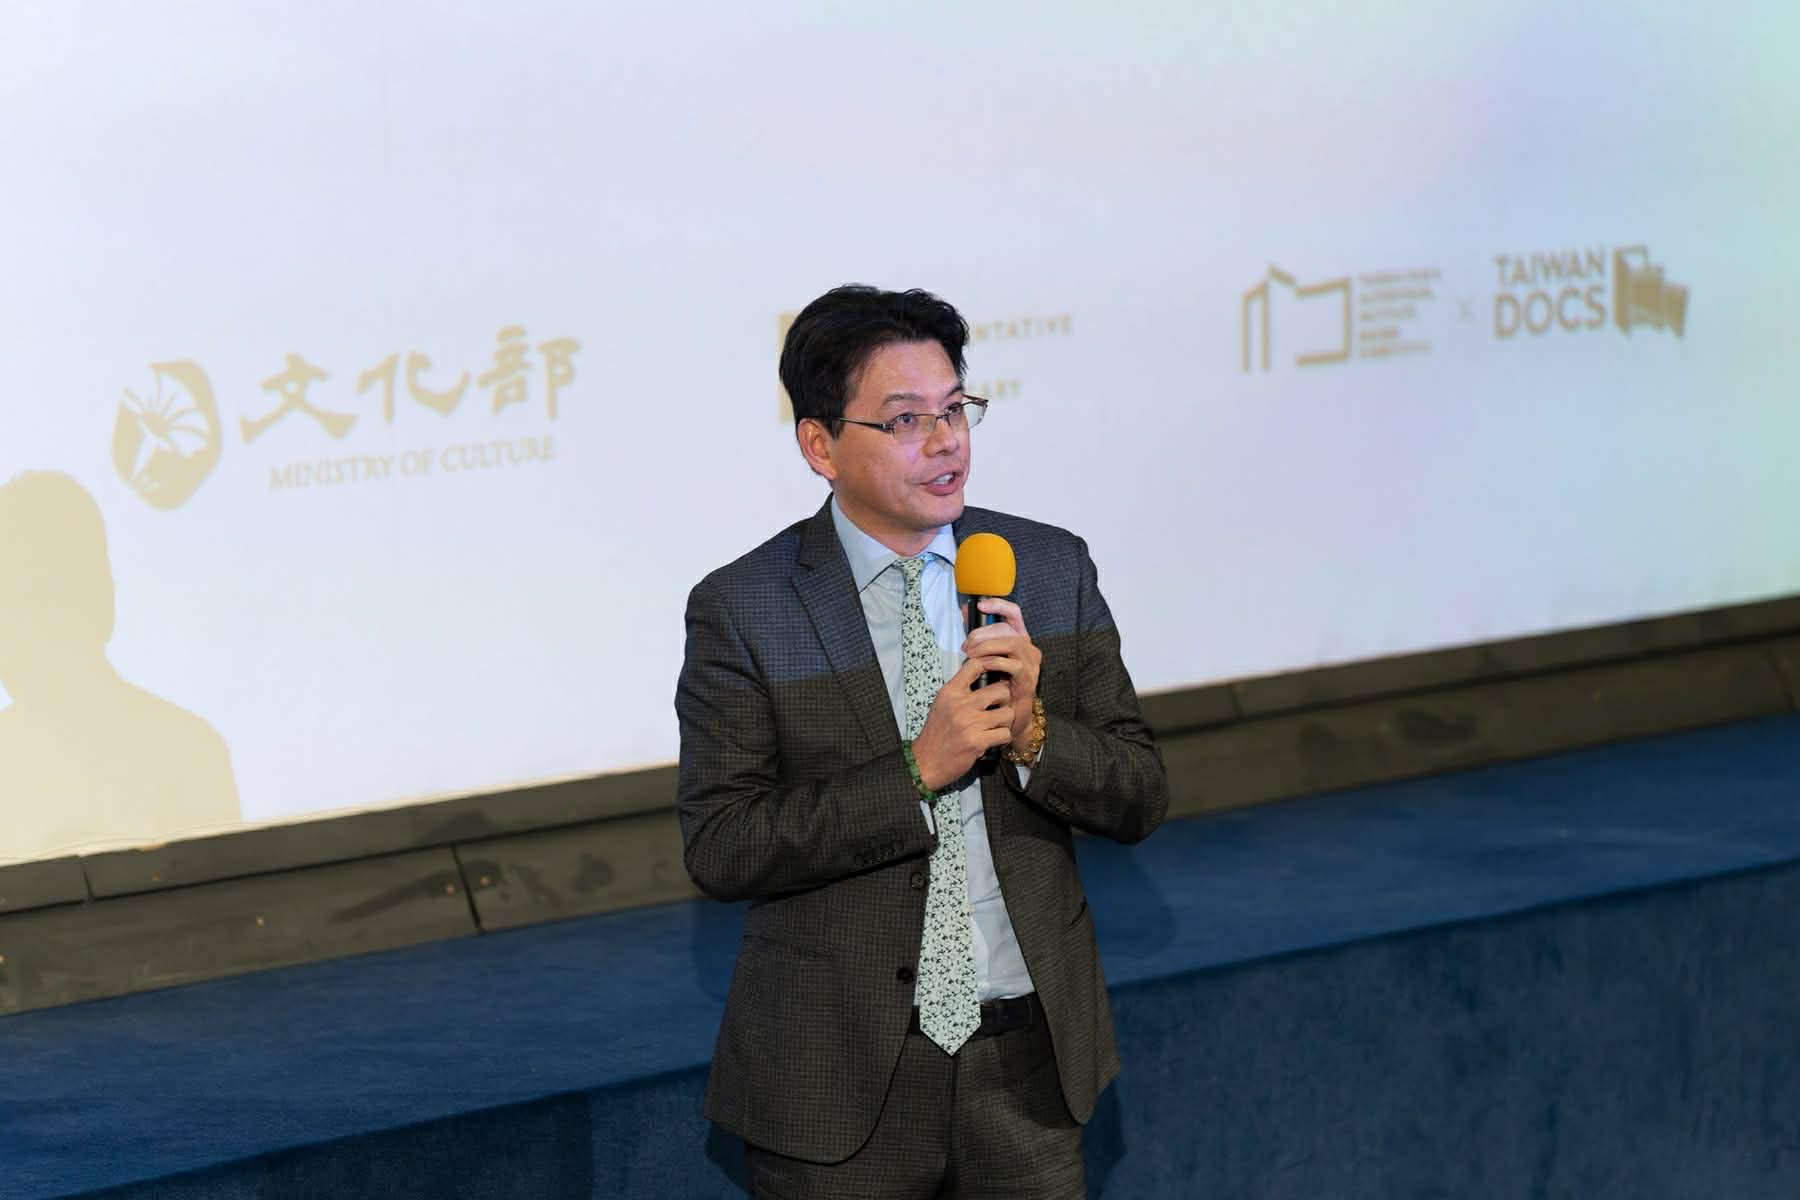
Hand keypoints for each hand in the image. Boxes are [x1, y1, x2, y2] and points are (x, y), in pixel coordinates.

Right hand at [911, 656, 1013, 791]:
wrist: (925, 762)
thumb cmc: (937, 733)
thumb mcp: (942, 704)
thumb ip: (960, 689)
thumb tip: (984, 673)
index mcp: (950, 692)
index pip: (976, 665)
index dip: (992, 664)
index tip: (998, 673)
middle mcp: (960, 704)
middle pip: (1001, 689)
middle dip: (1005, 700)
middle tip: (1000, 708)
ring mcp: (969, 723)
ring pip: (1008, 713)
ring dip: (1006, 722)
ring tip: (996, 726)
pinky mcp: (977, 742)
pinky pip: (1004, 734)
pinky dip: (1002, 738)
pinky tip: (993, 740)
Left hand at [963, 598, 1041, 754]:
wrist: (1009, 717)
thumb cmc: (996, 687)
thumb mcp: (985, 658)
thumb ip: (977, 636)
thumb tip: (963, 611)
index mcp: (1019, 641)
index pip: (1014, 614)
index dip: (998, 606)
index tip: (980, 606)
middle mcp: (1029, 649)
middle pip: (1008, 628)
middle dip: (983, 633)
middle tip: (967, 646)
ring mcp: (1031, 664)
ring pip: (1012, 642)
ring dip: (987, 645)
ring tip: (971, 654)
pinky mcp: (1028, 678)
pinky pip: (1012, 664)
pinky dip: (993, 661)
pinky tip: (980, 665)